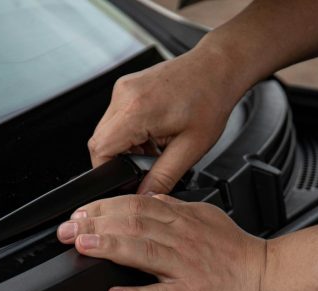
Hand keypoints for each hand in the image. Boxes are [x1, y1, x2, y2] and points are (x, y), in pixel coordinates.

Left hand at [56, 194, 268, 290]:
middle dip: (95, 223)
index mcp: (183, 218)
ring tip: (83, 246)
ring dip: (109, 247)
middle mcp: (181, 238)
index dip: (103, 206)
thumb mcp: (207, 216)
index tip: (79, 211)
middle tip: (67, 228)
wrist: (268, 277)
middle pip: (133, 222)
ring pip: (143, 250)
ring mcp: (186, 266)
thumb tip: (149, 199)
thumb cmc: (239, 251)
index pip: (136, 204)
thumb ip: (176, 208)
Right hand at [87, 50, 245, 193]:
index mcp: (137, 110)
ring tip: (156, 146)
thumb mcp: (190, 147)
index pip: (100, 149)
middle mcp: (124, 95)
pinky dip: (131, 131)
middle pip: (101, 140)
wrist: (217, 69)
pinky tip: (154, 133)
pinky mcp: (128, 86)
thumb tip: (146, 196)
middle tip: (148, 163)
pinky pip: (117, 116)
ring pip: (108, 129)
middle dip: (120, 159)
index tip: (125, 179)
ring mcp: (124, 88)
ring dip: (127, 145)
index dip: (108, 170)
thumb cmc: (210, 99)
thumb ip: (164, 176)